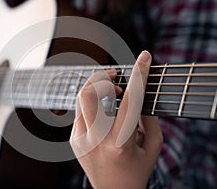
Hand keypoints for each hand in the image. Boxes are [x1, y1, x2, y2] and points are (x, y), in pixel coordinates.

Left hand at [70, 51, 162, 188]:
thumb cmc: (137, 170)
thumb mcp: (153, 147)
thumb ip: (151, 118)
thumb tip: (139, 93)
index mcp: (120, 144)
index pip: (130, 101)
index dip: (139, 75)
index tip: (144, 56)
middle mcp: (95, 141)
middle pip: (88, 94)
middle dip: (101, 77)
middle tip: (115, 75)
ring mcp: (80, 140)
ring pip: (81, 99)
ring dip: (96, 88)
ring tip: (113, 91)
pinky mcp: (73, 140)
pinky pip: (81, 112)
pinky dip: (94, 104)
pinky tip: (105, 110)